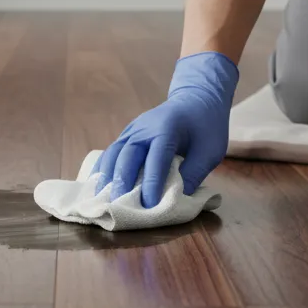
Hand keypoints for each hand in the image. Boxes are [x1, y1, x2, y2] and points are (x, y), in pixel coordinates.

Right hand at [92, 52, 239, 208]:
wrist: (195, 101)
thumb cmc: (206, 127)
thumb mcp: (210, 151)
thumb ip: (194, 174)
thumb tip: (176, 200)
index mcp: (168, 129)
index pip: (157, 158)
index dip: (152, 182)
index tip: (150, 206)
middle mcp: (145, 127)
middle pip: (128, 155)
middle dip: (123, 181)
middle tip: (119, 206)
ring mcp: (132, 129)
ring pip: (114, 153)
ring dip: (107, 176)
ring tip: (103, 199)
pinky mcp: (126, 135)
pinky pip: (111, 152)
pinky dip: (102, 169)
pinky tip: (97, 186)